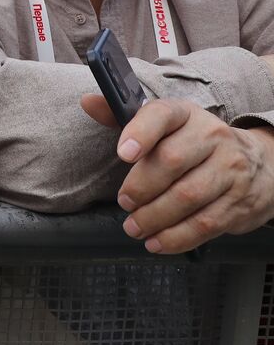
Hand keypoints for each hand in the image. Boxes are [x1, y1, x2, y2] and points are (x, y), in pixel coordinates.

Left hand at [82, 94, 273, 252]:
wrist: (261, 163)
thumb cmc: (196, 143)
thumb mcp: (166, 125)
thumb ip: (126, 118)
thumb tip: (87, 103)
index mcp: (186, 114)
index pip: (162, 115)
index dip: (140, 133)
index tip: (122, 154)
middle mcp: (212, 137)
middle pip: (171, 161)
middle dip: (141, 187)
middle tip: (124, 202)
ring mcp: (230, 170)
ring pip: (188, 196)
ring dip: (154, 217)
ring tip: (134, 227)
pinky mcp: (239, 202)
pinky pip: (205, 224)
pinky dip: (176, 237)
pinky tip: (157, 242)